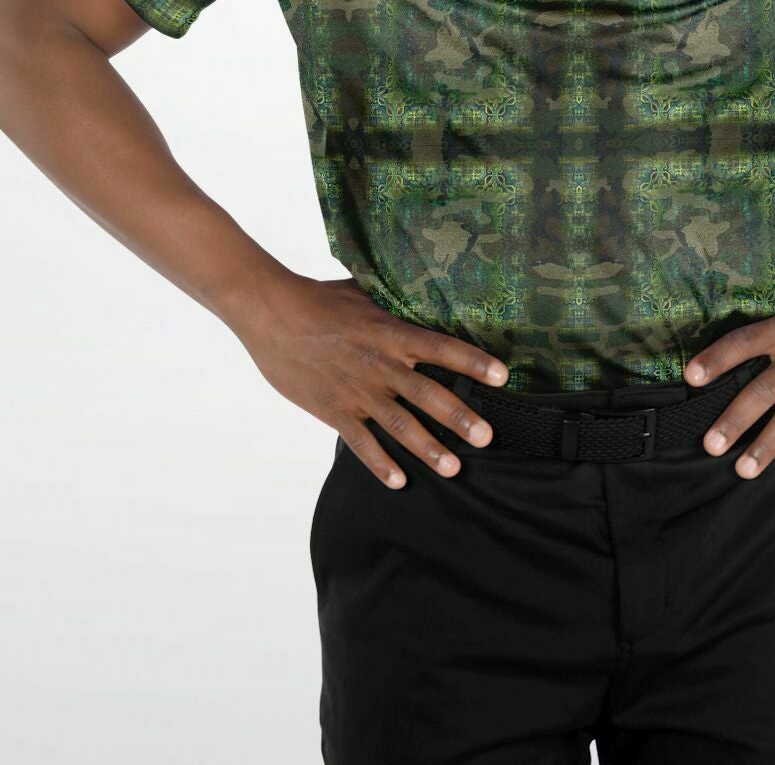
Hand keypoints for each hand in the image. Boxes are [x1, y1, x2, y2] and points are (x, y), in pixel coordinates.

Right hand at [230, 273, 507, 488]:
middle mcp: (380, 365)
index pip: (442, 348)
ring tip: (453, 468)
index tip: (502, 376)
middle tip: (487, 437)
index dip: (474, 361)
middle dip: (460, 418)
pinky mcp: (333, 410)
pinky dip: (380, 463)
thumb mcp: (365, 294)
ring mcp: (357, 391)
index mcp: (391, 333)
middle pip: (429, 395)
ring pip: (400, 425)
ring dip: (428, 448)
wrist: (271, 313)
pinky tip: (399, 481)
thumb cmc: (320, 298)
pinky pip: (361, 442)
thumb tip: (423, 300)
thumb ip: (394, 306)